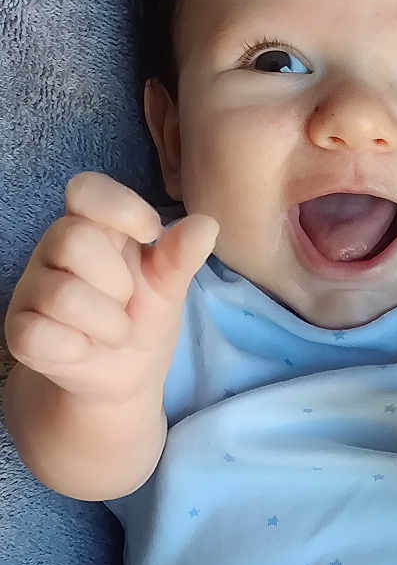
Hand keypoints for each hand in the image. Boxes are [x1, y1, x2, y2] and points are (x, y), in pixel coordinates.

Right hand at [5, 172, 218, 404]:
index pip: (86, 189)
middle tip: (126, 303)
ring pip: (65, 295)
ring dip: (109, 324)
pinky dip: (78, 348)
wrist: (123, 375)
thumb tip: (207, 224)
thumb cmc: (141, 317)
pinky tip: (86, 349)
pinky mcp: (21, 332)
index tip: (151, 235)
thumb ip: (181, 256)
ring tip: (114, 332)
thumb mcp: (168, 286)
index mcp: (93, 228)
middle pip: (75, 240)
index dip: (121, 208)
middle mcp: (55, 252)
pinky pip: (42, 335)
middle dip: (119, 283)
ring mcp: (32, 291)